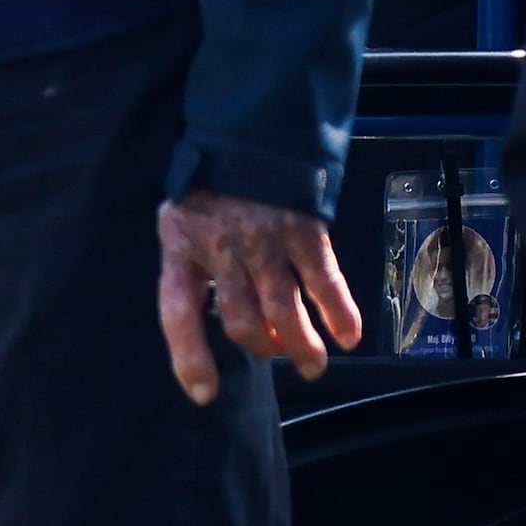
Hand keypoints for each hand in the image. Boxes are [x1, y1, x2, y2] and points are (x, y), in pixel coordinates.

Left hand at [155, 192, 359, 399]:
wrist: (248, 133)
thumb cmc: (210, 188)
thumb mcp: (182, 223)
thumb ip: (194, 268)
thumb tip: (217, 321)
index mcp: (182, 248)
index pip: (179, 313)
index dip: (190, 358)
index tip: (205, 393)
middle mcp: (223, 250)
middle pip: (241, 320)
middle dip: (264, 348)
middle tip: (281, 355)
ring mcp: (265, 241)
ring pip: (284, 310)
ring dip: (302, 346)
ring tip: (313, 366)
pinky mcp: (303, 230)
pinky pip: (322, 282)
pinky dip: (338, 312)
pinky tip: (347, 335)